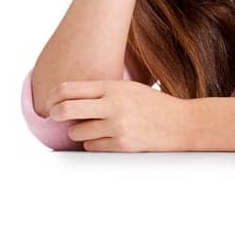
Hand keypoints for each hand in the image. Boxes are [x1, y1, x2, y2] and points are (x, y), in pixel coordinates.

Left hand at [46, 80, 192, 151]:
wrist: (183, 124)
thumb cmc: (154, 105)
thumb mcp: (129, 89)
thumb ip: (100, 92)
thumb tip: (64, 100)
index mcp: (113, 87)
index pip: (68, 89)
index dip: (52, 97)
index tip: (52, 103)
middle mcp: (113, 105)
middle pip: (65, 110)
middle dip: (55, 115)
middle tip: (56, 118)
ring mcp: (117, 126)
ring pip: (77, 133)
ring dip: (81, 132)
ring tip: (96, 128)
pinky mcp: (122, 145)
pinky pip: (91, 147)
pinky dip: (95, 144)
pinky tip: (109, 138)